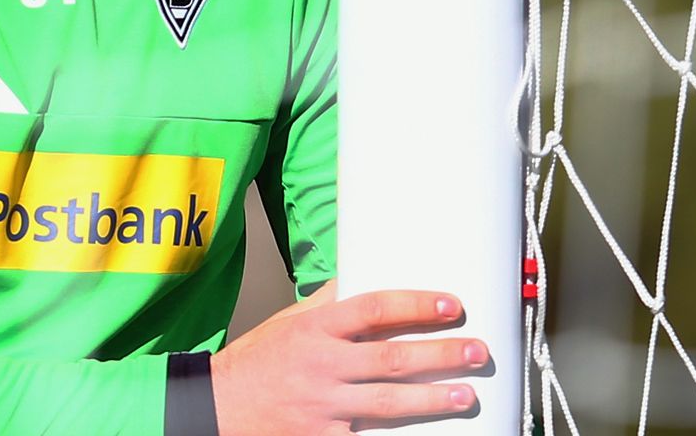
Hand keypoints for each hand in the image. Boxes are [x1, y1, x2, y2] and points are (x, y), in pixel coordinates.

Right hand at [209, 281, 490, 434]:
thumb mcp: (288, 322)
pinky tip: (429, 434)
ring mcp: (324, 406)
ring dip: (433, 398)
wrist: (220, 407)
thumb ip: (327, 303)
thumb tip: (361, 276)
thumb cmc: (257, 362)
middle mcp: (322, 366)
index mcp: (315, 330)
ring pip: (388, 402)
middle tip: (476, 350)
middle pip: (391, 358)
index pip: (373, 310)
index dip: (415, 305)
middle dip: (439, 354)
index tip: (450, 304)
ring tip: (466, 394)